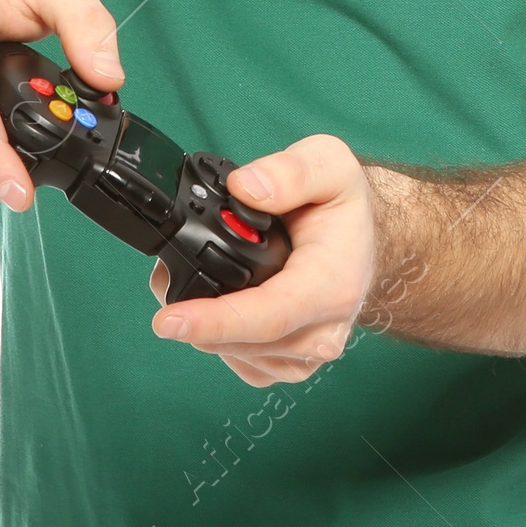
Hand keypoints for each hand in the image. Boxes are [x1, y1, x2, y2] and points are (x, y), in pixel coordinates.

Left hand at [149, 134, 375, 386]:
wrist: (362, 238)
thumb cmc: (343, 204)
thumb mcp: (330, 163)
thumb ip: (291, 171)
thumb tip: (245, 188)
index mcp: (333, 284)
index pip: (269, 316)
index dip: (215, 321)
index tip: (168, 320)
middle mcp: (324, 330)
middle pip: (242, 340)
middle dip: (193, 315)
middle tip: (163, 271)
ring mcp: (307, 353)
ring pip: (235, 354)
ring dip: (202, 326)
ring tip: (184, 279)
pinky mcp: (290, 362)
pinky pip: (242, 363)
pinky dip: (218, 338)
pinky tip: (214, 305)